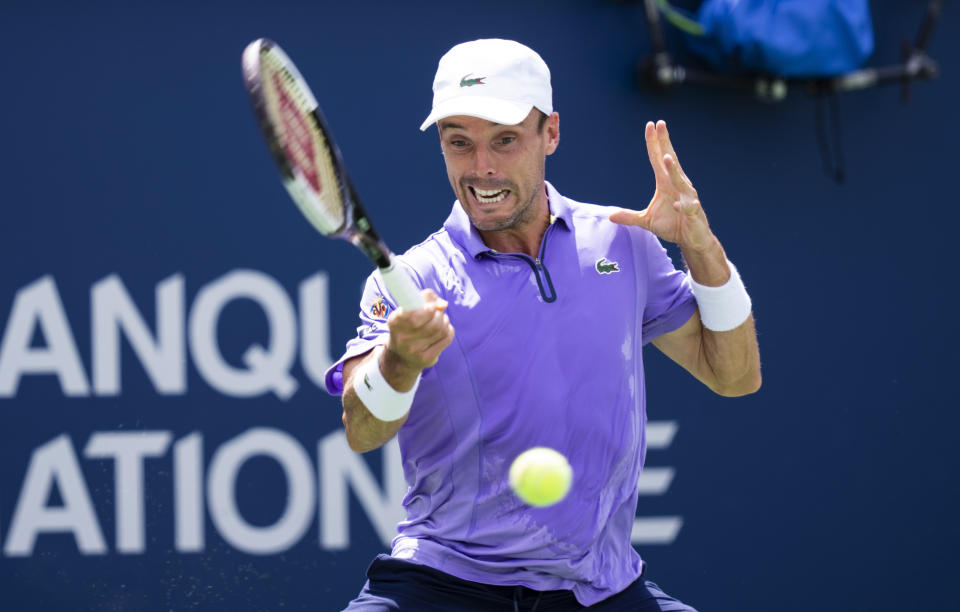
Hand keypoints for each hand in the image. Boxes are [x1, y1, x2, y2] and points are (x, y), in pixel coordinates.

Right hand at [383, 289, 454, 376]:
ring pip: (441, 330)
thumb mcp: (408, 311)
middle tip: (438, 312)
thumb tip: (443, 304)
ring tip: (442, 319)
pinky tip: (444, 329)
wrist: (400, 357)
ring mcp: (414, 351)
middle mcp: (402, 338)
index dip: (428, 309)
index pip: (414, 316)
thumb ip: (425, 299)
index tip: (431, 307)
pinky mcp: (426, 359)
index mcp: (395, 322)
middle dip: (439, 314)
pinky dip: (449, 330)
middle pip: (433, 323)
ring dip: (445, 321)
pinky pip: (446, 339)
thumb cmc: (407, 327)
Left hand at [609, 121, 716, 252]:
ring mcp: (687, 198)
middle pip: (671, 161)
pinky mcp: (694, 213)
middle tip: (661, 125)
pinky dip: (684, 206)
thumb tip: (609, 216)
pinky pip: (689, 207)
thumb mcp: (647, 221)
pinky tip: (677, 205)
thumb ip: (630, 217)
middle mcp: (678, 185)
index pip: (658, 159)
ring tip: (667, 159)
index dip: (655, 143)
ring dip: (674, 171)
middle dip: (665, 144)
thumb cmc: (672, 225)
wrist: (693, 240)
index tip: (651, 125)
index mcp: (666, 183)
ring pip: (680, 181)